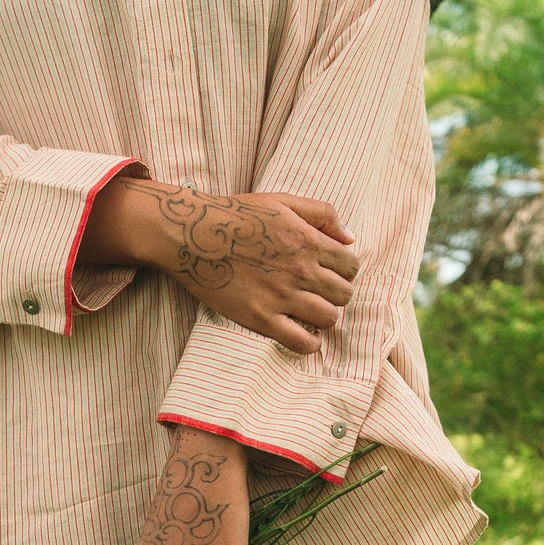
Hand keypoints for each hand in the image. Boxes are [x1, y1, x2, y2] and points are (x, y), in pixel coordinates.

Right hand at [81, 176, 358, 355]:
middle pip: (344, 294)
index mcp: (308, 240)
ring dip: (324, 318)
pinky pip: (301, 342)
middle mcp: (300, 270)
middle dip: (336, 294)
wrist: (192, 234)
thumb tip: (350, 238)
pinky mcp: (261, 317)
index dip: (344, 271)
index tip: (330, 274)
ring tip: (309, 313)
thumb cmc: (235, 214)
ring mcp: (281, 296)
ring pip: (329, 318)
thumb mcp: (282, 200)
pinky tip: (301, 336)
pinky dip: (308, 344)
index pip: (351, 266)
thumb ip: (322, 213)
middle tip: (318, 293)